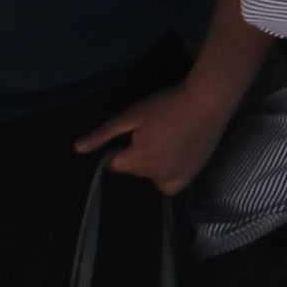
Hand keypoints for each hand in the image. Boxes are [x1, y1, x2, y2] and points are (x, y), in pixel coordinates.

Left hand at [75, 76, 243, 194]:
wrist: (208, 101)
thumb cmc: (167, 104)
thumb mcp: (132, 115)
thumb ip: (105, 133)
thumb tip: (78, 149)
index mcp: (138, 160)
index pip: (114, 165)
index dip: (117, 149)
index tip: (129, 135)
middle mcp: (156, 174)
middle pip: (134, 171)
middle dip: (135, 155)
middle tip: (149, 133)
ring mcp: (176, 177)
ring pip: (151, 178)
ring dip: (151, 165)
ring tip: (162, 143)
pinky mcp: (192, 175)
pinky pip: (171, 185)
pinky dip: (167, 176)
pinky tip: (172, 159)